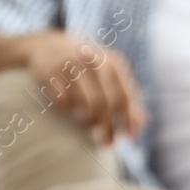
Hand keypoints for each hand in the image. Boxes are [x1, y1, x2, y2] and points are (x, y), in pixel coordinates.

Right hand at [25, 33, 145, 144]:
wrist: (51, 47)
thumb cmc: (89, 69)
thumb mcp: (110, 76)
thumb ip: (127, 97)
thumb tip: (139, 127)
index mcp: (112, 63)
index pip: (124, 97)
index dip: (128, 120)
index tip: (129, 138)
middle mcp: (93, 61)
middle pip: (105, 104)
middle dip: (108, 128)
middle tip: (107, 142)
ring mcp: (71, 66)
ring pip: (85, 105)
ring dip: (90, 122)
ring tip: (90, 125)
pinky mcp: (51, 73)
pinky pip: (64, 102)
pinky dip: (69, 110)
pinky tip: (70, 109)